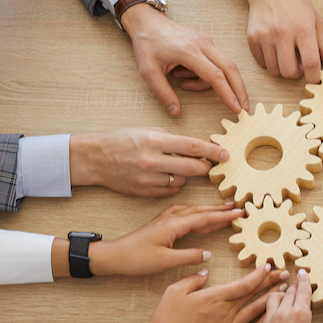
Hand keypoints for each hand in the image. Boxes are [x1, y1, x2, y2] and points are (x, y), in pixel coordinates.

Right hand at [69, 128, 227, 196]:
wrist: (97, 158)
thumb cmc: (124, 140)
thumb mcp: (149, 131)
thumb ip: (173, 140)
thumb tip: (197, 148)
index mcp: (156, 141)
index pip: (193, 146)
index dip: (213, 151)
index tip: (225, 154)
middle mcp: (153, 161)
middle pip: (193, 168)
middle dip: (207, 168)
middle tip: (212, 166)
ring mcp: (149, 178)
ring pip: (182, 181)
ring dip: (186, 176)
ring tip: (176, 167)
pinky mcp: (145, 191)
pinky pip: (170, 191)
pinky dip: (173, 184)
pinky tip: (166, 176)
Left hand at [90, 203, 244, 275]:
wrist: (114, 255)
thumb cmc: (136, 259)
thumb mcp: (165, 262)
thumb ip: (189, 256)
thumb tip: (208, 254)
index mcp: (174, 225)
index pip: (204, 217)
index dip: (223, 215)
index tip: (240, 212)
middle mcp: (171, 218)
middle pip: (201, 210)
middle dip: (220, 209)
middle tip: (238, 207)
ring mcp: (165, 219)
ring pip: (193, 210)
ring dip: (209, 209)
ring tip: (224, 209)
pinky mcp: (161, 223)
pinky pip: (184, 213)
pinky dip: (197, 212)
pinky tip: (198, 214)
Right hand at [105, 264, 286, 322]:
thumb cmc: (165, 320)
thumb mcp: (174, 291)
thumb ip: (193, 279)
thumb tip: (207, 271)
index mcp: (215, 297)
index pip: (244, 283)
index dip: (259, 274)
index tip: (269, 266)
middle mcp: (226, 312)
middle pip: (254, 295)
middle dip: (272, 283)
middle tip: (286, 274)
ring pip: (255, 312)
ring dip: (271, 301)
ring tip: (284, 292)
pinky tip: (272, 320)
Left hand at [120, 4, 248, 115]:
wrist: (147, 21)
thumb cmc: (147, 44)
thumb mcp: (149, 71)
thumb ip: (163, 93)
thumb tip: (176, 112)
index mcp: (189, 51)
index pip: (215, 75)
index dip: (227, 93)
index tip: (236, 108)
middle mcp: (203, 44)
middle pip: (230, 68)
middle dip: (239, 89)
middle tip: (243, 107)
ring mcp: (206, 41)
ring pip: (223, 66)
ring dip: (210, 82)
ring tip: (183, 83)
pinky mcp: (206, 42)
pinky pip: (215, 62)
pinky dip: (206, 74)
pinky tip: (184, 73)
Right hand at [234, 0, 322, 82]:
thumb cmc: (296, 5)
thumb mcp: (316, 21)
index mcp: (303, 29)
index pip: (311, 63)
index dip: (314, 77)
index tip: (315, 78)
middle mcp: (283, 33)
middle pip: (289, 72)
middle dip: (297, 73)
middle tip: (299, 63)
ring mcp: (265, 36)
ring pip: (274, 70)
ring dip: (283, 68)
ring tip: (287, 55)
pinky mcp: (252, 39)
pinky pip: (262, 63)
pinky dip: (270, 62)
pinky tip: (275, 50)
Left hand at [256, 269, 322, 322]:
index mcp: (300, 314)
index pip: (303, 289)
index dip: (304, 279)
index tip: (304, 272)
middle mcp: (284, 313)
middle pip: (289, 290)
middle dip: (295, 284)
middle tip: (299, 281)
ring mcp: (270, 319)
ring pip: (274, 296)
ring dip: (282, 293)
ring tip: (287, 295)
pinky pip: (267, 310)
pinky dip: (273, 306)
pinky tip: (277, 310)